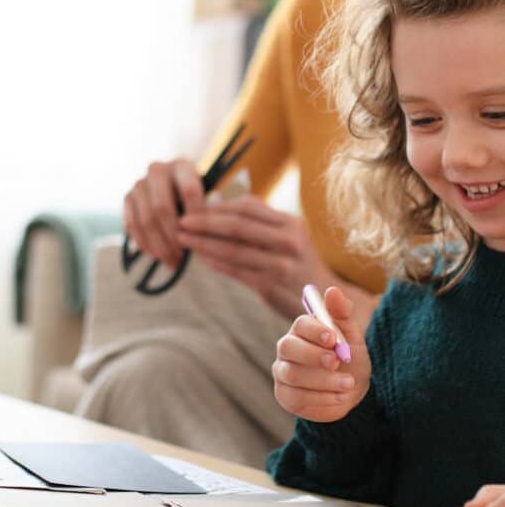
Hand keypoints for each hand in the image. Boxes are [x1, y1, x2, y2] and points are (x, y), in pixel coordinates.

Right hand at [124, 158, 204, 269]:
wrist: (174, 186)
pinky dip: (144, 244)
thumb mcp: (207, 195)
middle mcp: (157, 170)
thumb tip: (205, 237)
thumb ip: (207, 211)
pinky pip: (132, 225)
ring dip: (159, 246)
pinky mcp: (127, 198)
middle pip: (162, 207)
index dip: (195, 216)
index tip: (202, 237)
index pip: (188, 190)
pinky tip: (158, 256)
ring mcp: (139, 184)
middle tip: (183, 256)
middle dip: (173, 236)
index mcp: (182, 166)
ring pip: (146, 220)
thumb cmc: (196, 196)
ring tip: (172, 262)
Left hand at [178, 197, 373, 321]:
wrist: (326, 301)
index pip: (248, 206)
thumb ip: (260, 221)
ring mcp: (280, 264)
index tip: (196, 206)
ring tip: (183, 239)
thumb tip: (218, 205)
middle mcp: (288, 241)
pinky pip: (235, 271)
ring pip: (232, 249)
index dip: (219, 206)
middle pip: (237, 225)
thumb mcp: (290, 236)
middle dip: (204, 222)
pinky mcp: (271, 285)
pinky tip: (200, 258)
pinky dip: (215, 262)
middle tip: (181, 221)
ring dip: (203, 243)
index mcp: (290, 223)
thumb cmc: (299, 264)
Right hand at [272, 286, 370, 422]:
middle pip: (287, 347)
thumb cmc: (350, 359)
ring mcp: (282, 373)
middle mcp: (287, 349)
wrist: (352, 392)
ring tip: (348, 384)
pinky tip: (340, 396)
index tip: (333, 338)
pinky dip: (322, 398)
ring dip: (323, 380)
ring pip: (293, 374)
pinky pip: (296, 397)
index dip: (314, 330)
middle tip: (337, 362)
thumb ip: (343, 313)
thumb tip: (332, 290)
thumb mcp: (352, 336)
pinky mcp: (285, 396)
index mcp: (302, 330)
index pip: (300, 325)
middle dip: (312, 355)